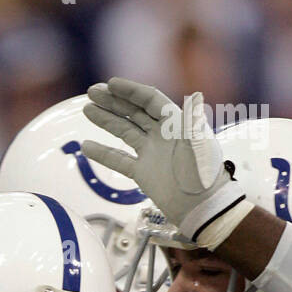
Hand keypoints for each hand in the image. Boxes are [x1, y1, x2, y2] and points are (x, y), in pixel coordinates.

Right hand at [81, 79, 247, 245]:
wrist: (200, 207)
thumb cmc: (204, 175)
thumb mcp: (200, 146)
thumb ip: (194, 122)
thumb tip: (197, 96)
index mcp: (174, 123)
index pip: (149, 100)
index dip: (130, 91)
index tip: (110, 84)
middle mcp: (160, 134)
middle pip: (132, 112)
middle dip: (112, 101)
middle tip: (91, 92)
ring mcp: (150, 153)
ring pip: (123, 131)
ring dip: (106, 121)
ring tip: (87, 110)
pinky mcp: (142, 172)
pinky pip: (119, 160)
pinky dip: (103, 154)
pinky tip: (87, 146)